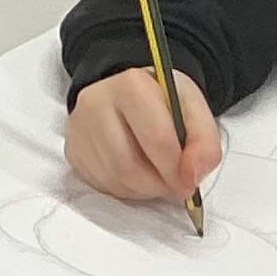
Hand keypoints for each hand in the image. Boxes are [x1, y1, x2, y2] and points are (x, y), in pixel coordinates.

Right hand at [66, 68, 225, 203]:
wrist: (132, 96)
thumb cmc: (162, 102)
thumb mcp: (194, 109)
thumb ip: (204, 142)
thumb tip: (192, 176)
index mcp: (131, 85)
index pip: (154, 137)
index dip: (176, 168)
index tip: (189, 181)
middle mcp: (95, 103)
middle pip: (128, 165)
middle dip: (158, 184)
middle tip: (175, 187)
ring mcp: (78, 129)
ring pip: (113, 179)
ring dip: (144, 190)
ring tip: (159, 179)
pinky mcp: (73, 151)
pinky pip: (100, 185)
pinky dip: (126, 190)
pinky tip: (138, 176)